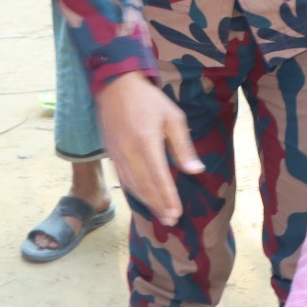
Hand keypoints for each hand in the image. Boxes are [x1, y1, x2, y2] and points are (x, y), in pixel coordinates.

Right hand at [96, 71, 203, 226]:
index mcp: (146, 142)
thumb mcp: (173, 117)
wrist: (116, 86)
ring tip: (161, 215)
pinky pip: (122, 179)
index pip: (159, 178)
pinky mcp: (110, 154)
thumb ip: (183, 146)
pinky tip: (144, 199)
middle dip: (158, 206)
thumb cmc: (149, 100)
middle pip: (145, 186)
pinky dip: (134, 192)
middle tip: (171, 220)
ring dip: (147, 202)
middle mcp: (129, 152)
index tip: (177, 213)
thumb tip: (195, 170)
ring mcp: (117, 154)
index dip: (168, 198)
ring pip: (132, 185)